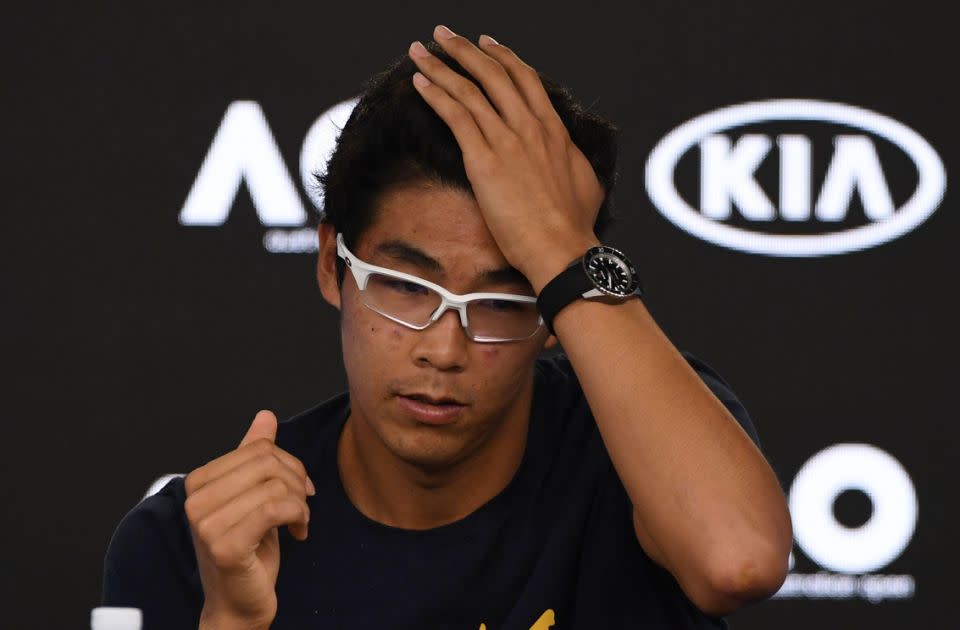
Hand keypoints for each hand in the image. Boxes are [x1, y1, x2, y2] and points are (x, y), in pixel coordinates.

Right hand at [184, 410, 314, 629]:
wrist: (239, 603)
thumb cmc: (246, 551)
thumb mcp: (253, 496)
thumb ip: (254, 456)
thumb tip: (266, 417)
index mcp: (199, 482)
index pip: (257, 449)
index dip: (289, 464)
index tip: (298, 488)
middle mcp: (195, 500)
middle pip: (267, 462)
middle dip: (297, 481)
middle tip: (303, 505)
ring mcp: (205, 523)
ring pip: (275, 485)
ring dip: (300, 504)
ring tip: (299, 521)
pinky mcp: (224, 545)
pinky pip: (276, 509)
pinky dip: (298, 517)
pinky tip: (298, 533)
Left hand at [408, 25, 603, 290]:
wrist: (563, 249)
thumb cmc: (575, 227)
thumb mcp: (585, 182)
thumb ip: (572, 160)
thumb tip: (570, 155)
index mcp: (555, 130)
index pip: (525, 79)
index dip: (502, 57)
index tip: (485, 44)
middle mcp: (530, 127)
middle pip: (494, 73)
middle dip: (464, 50)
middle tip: (443, 35)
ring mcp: (507, 141)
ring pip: (469, 89)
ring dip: (440, 66)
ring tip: (419, 51)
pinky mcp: (484, 161)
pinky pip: (455, 116)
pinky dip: (435, 95)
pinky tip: (419, 83)